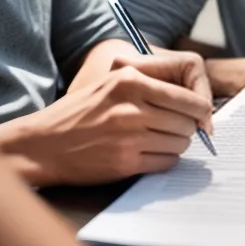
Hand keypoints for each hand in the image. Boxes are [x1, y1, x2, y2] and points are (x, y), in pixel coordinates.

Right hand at [0, 59, 214, 186]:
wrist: (41, 144)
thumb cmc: (78, 112)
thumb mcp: (112, 82)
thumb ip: (150, 84)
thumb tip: (191, 99)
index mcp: (132, 81)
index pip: (186, 97)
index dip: (201, 109)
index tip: (204, 114)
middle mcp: (132, 108)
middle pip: (186, 122)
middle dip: (189, 127)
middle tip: (181, 129)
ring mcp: (128, 137)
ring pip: (179, 143)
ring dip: (177, 144)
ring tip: (163, 140)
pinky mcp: (124, 163)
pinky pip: (164, 162)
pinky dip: (165, 160)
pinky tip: (152, 154)